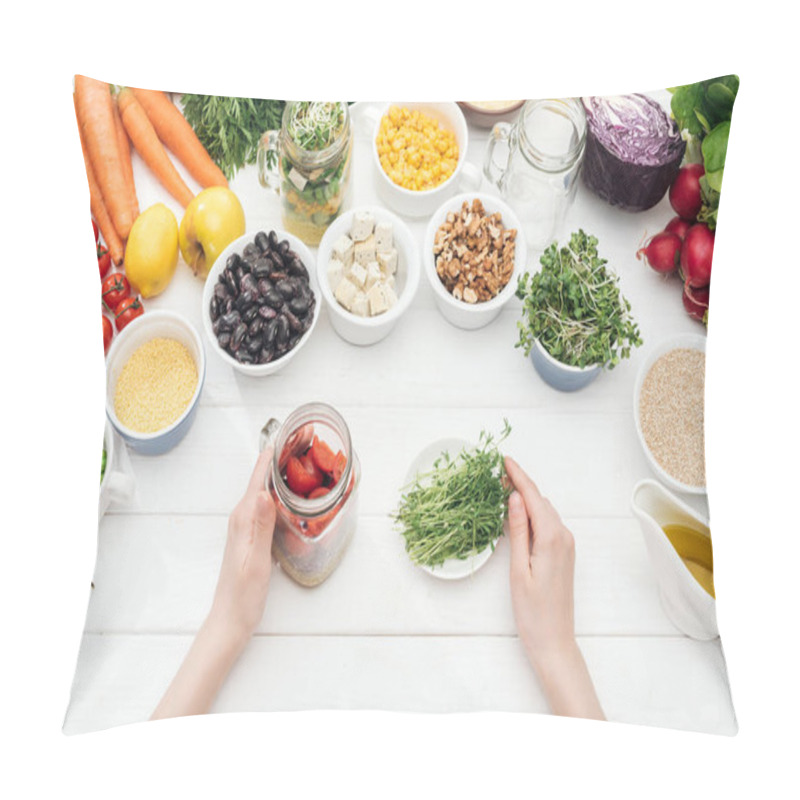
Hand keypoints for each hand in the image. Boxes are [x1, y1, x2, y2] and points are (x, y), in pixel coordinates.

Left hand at [152, 448, 275, 720]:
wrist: (231, 618)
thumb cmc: (243, 593)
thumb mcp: (255, 559)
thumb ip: (260, 525)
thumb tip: (265, 492)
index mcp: (244, 517)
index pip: (258, 477)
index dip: (272, 454)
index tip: (289, 433)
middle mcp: (243, 517)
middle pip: (262, 479)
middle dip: (280, 458)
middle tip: (305, 440)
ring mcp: (247, 526)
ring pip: (265, 491)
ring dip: (281, 474)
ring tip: (302, 459)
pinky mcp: (253, 536)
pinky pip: (268, 506)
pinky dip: (281, 494)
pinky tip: (294, 495)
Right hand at [504, 456, 603, 719]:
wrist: (554, 640)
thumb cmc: (533, 611)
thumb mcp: (518, 568)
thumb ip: (518, 530)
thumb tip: (515, 498)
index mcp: (552, 538)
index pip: (533, 497)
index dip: (518, 476)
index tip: (504, 459)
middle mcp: (564, 537)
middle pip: (540, 500)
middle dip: (520, 483)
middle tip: (497, 472)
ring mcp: (566, 545)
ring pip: (545, 511)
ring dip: (527, 497)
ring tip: (503, 487)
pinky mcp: (564, 554)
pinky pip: (548, 524)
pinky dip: (533, 513)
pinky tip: (518, 512)